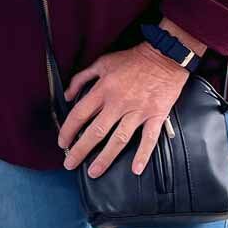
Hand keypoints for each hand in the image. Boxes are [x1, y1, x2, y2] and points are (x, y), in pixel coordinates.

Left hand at [59, 44, 188, 178]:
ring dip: (105, 158)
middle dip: (80, 150)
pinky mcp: (156, 115)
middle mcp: (118, 103)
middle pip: (95, 132)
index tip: (62, 143)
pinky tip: (136, 169)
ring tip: (94, 172)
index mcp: (103, 90)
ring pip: (118, 140)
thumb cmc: (132, 59)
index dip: (68, 131)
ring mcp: (138, 111)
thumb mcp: (102, 62)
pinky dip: (143, 155)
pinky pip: (149, 139)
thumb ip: (81, 78)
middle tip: (70, 164)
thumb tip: (67, 95)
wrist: (165, 55)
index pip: (79, 115)